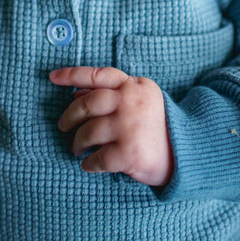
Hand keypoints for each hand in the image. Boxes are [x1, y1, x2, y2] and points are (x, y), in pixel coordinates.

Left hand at [50, 66, 173, 186]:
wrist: (187, 152)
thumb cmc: (157, 125)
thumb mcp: (140, 99)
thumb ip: (112, 94)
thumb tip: (76, 94)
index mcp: (133, 85)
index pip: (97, 74)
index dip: (71, 75)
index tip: (52, 77)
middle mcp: (131, 101)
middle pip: (87, 104)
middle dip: (69, 116)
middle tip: (63, 126)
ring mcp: (129, 127)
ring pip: (88, 132)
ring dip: (77, 142)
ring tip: (76, 148)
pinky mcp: (129, 153)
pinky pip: (96, 158)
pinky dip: (88, 164)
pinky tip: (89, 165)